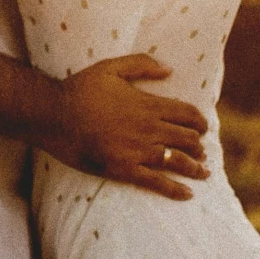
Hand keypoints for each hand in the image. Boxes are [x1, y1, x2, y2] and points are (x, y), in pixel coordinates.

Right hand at [46, 54, 210, 199]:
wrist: (54, 115)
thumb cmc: (80, 89)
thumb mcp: (111, 67)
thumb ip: (142, 64)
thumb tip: (169, 69)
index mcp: (148, 104)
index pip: (187, 114)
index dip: (200, 121)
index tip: (203, 127)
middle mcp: (149, 129)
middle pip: (187, 139)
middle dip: (199, 145)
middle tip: (202, 150)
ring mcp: (137, 151)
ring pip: (177, 161)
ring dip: (195, 167)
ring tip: (204, 173)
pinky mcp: (124, 169)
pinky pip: (156, 182)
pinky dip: (174, 189)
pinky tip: (187, 194)